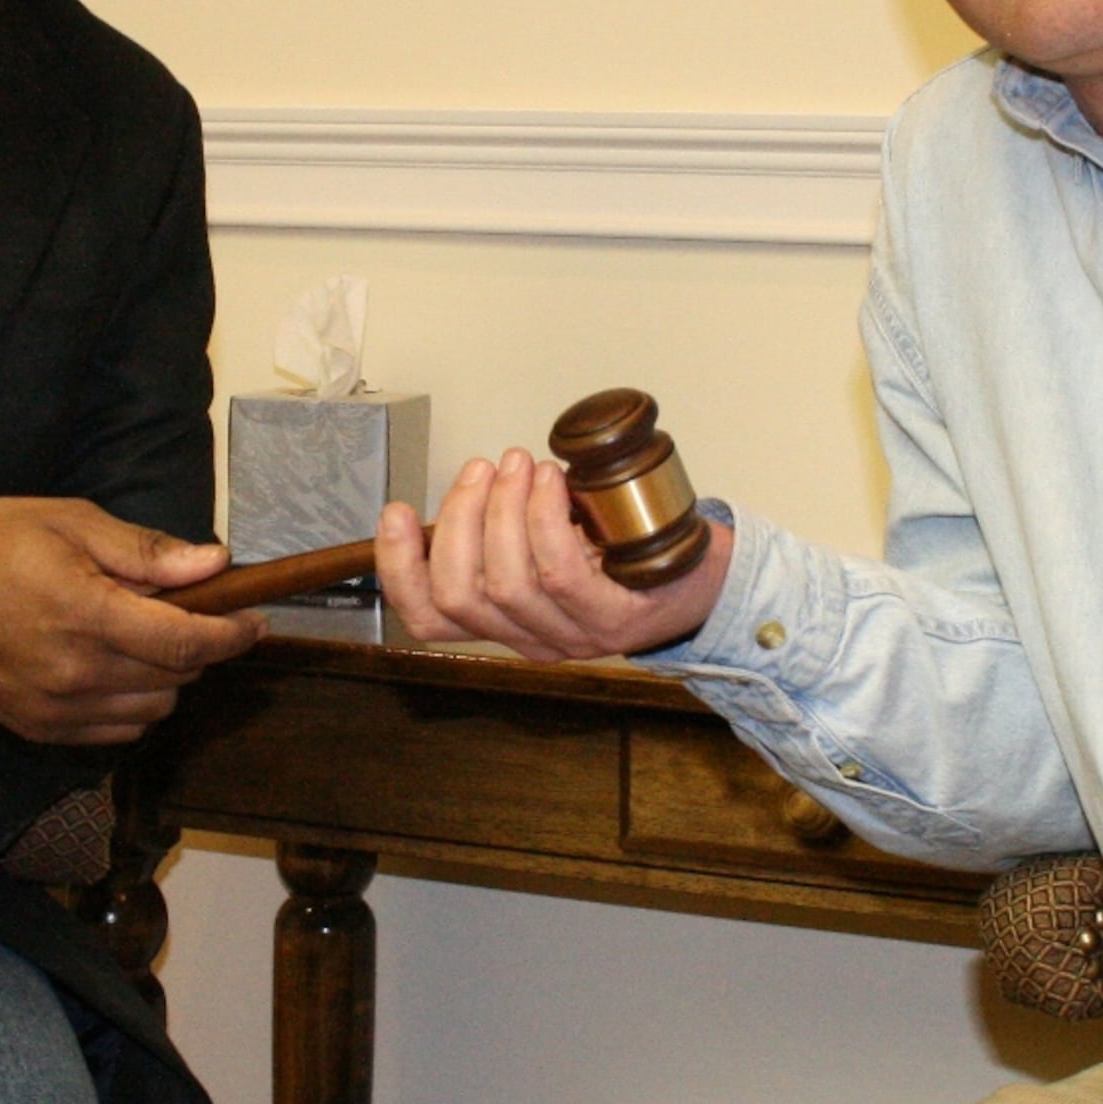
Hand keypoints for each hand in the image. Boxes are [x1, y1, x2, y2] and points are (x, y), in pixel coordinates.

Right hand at [0, 496, 261, 745]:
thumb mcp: (69, 521)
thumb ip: (145, 551)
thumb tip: (212, 564)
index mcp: (86, 614)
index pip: (187, 641)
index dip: (232, 634)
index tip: (253, 620)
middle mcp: (74, 672)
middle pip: (176, 678)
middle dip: (198, 646)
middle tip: (190, 611)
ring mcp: (55, 708)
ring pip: (152, 710)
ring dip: (167, 677)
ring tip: (142, 635)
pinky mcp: (37, 728)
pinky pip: (115, 730)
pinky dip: (132, 703)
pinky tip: (114, 665)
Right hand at [375, 449, 730, 661]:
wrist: (706, 577)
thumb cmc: (625, 552)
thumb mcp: (554, 546)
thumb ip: (508, 531)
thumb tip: (470, 484)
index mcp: (508, 624)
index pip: (429, 617)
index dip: (399, 567)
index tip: (396, 511)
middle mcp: (534, 639)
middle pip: (459, 594)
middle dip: (458, 519)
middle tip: (482, 467)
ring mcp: (575, 636)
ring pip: (504, 583)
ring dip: (501, 511)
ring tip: (518, 464)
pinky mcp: (616, 619)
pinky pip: (559, 574)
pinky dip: (544, 520)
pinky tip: (550, 484)